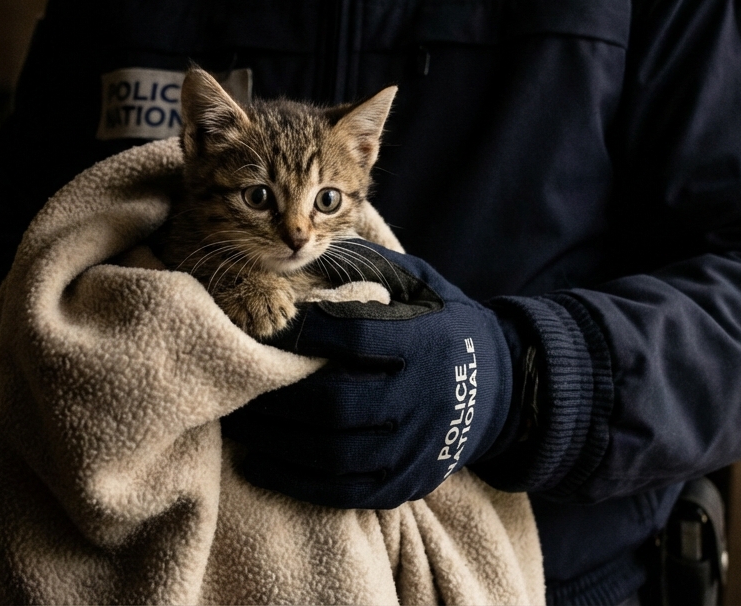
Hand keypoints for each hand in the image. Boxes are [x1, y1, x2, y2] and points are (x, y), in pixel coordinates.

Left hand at [222, 242, 514, 508]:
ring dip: (274, 438)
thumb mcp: (420, 285)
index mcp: (426, 341)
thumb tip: (306, 251)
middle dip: (275, 392)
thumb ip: (369, 268)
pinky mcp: (404, 483)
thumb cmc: (443, 325)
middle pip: (333, 400)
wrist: (504, 391)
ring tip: (237, 420)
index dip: (302, 330)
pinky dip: (293, 479)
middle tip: (236, 380)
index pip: (352, 334)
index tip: (264, 323)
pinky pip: (340, 489)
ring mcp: (414, 447)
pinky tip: (258, 462)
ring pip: (331, 449)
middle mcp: (423, 397)